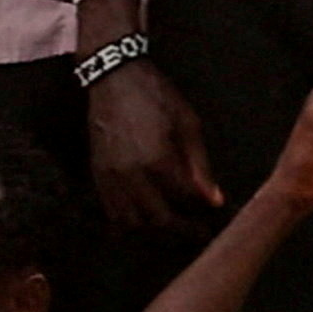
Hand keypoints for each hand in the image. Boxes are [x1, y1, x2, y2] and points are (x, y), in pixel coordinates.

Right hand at [83, 54, 221, 236]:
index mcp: (158, 160)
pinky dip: (129, 222)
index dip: (201, 213)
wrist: (113, 78)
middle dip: (179, 230)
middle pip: (157, 220)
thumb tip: (214, 200)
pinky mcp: (97, 175)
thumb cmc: (156, 96)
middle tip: (195, 233)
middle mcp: (131, 174)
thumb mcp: (188, 123)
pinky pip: (111, 211)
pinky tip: (145, 217)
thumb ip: (200, 165)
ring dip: (152, 232)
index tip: (211, 218)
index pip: (184, 201)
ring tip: (170, 228)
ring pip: (131, 223)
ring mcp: (110, 177)